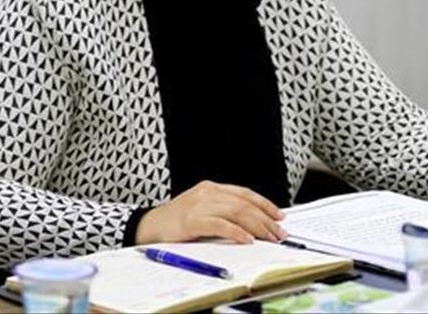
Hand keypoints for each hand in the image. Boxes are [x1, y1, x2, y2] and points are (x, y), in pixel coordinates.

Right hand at [135, 181, 288, 243]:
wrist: (149, 226)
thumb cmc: (177, 221)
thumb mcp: (202, 209)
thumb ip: (223, 211)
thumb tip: (253, 223)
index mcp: (211, 188)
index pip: (245, 193)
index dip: (265, 204)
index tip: (279, 216)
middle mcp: (207, 193)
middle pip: (244, 204)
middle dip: (265, 219)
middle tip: (279, 233)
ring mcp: (199, 205)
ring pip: (237, 213)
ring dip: (257, 227)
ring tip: (269, 237)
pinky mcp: (192, 220)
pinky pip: (221, 225)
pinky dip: (237, 232)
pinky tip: (248, 240)